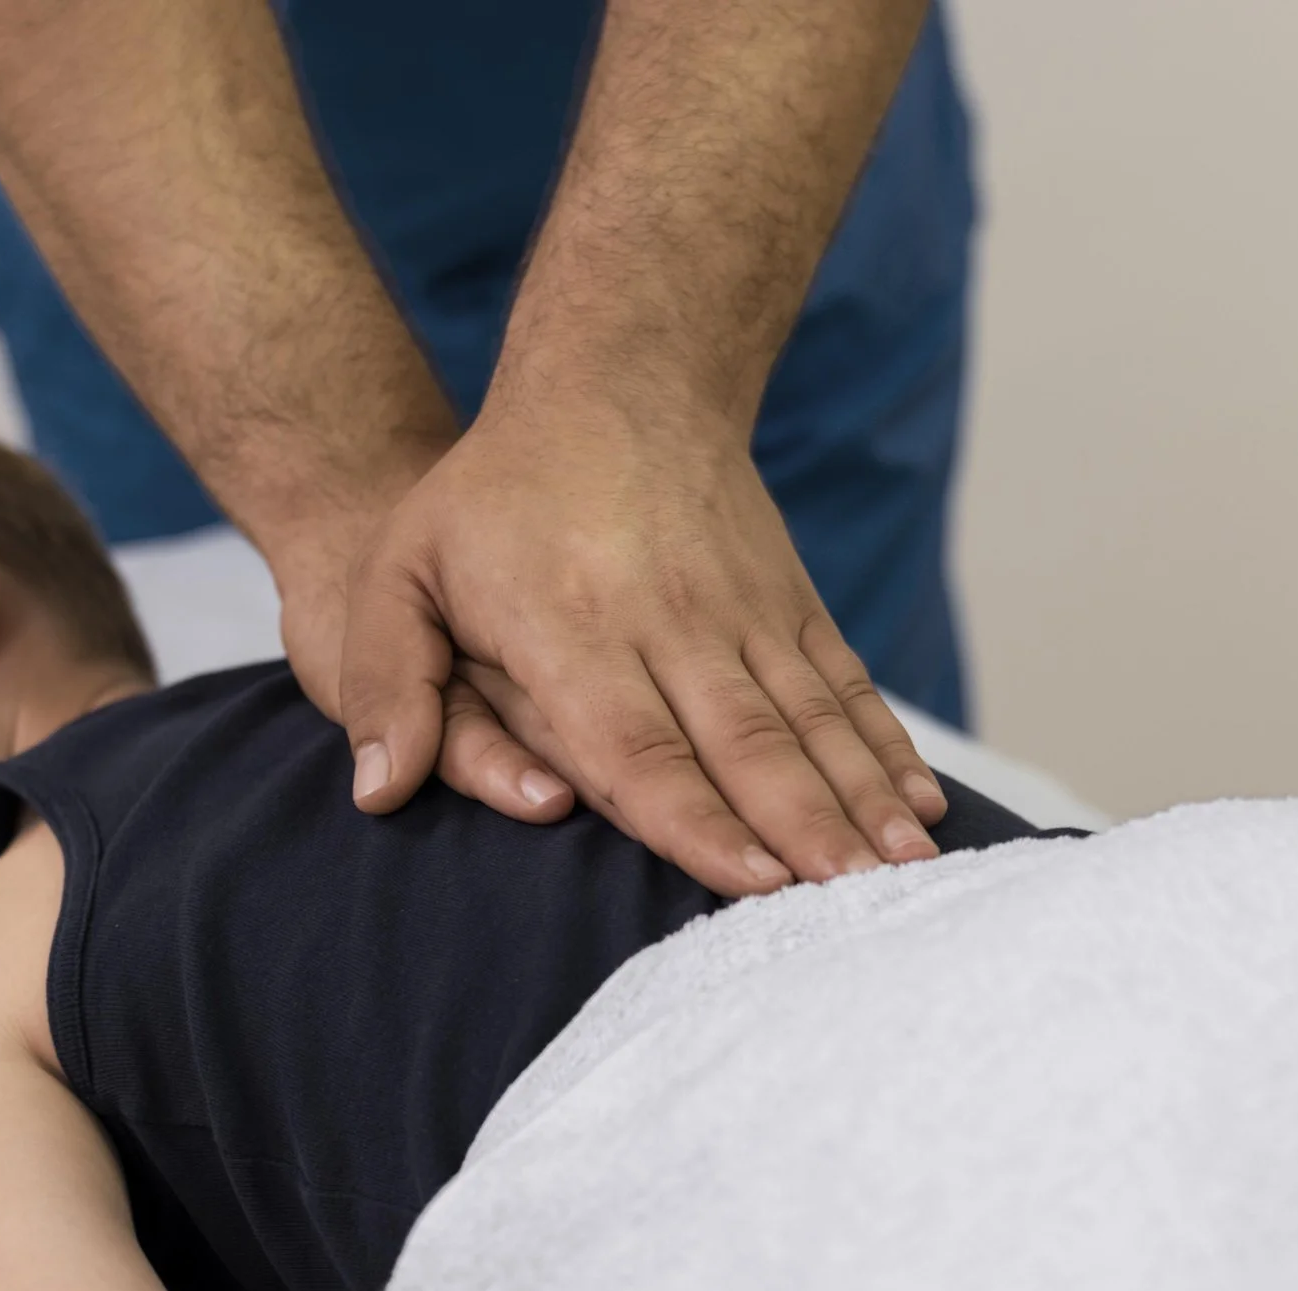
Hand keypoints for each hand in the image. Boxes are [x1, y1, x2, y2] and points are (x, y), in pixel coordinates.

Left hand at [334, 393, 946, 895]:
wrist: (618, 377)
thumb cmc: (490, 495)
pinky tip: (922, 804)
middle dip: (802, 832)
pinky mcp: (789, 602)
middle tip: (851, 906)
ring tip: (907, 872)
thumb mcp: (399, 571)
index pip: (638, 746)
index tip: (750, 884)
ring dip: (863, 801)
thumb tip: (375, 793)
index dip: (696, 821)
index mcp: (575, 632)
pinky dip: (885, 747)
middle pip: (744, 746)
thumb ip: (385, 684)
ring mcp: (742, 614)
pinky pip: (844, 686)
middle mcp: (672, 627)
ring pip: (811, 721)